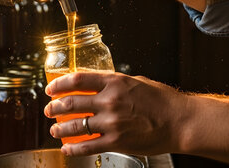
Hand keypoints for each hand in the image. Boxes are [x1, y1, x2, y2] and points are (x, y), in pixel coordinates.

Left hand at [44, 72, 190, 155]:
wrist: (180, 122)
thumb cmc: (163, 101)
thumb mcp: (137, 82)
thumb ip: (116, 83)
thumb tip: (100, 84)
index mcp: (114, 82)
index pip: (77, 79)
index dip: (59, 84)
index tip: (51, 88)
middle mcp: (110, 101)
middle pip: (71, 103)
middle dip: (54, 107)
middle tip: (48, 110)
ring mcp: (112, 122)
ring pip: (74, 125)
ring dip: (59, 128)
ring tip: (54, 129)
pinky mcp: (116, 142)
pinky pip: (87, 146)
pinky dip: (72, 148)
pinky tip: (66, 148)